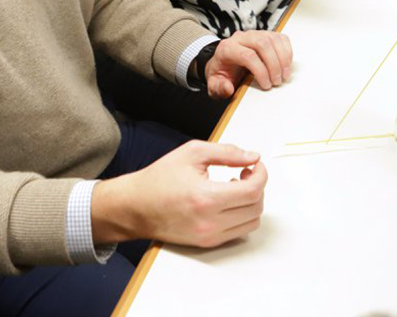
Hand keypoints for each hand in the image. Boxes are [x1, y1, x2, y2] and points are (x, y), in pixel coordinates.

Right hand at [92, 141, 265, 247]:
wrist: (136, 206)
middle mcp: (210, 222)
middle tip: (245, 172)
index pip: (252, 190)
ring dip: (251, 202)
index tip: (255, 164)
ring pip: (251, 222)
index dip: (260, 174)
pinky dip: (242, 215)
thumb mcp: (192, 153)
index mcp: (206, 197)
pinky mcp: (208, 243)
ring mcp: (210, 236)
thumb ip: (227, 152)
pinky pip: (239, 231)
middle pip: (256, 207)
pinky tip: (227, 200)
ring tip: (235, 185)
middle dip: (257, 185)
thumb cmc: (160, 178)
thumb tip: (253, 156)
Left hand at [206, 30, 292, 97]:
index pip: (247, 55)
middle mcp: (241, 38)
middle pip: (262, 44)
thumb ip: (218, 87)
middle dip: (273, 65)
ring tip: (283, 76)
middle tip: (276, 81)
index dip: (260, 71)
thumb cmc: (222, 73)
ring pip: (272, 39)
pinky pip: (280, 38)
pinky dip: (287, 52)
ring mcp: (254, 34)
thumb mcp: (214, 84)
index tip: (266, 85)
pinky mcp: (265, 35)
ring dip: (283, 59)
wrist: (223, 62)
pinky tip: (285, 65)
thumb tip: (228, 88)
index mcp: (227, 48)